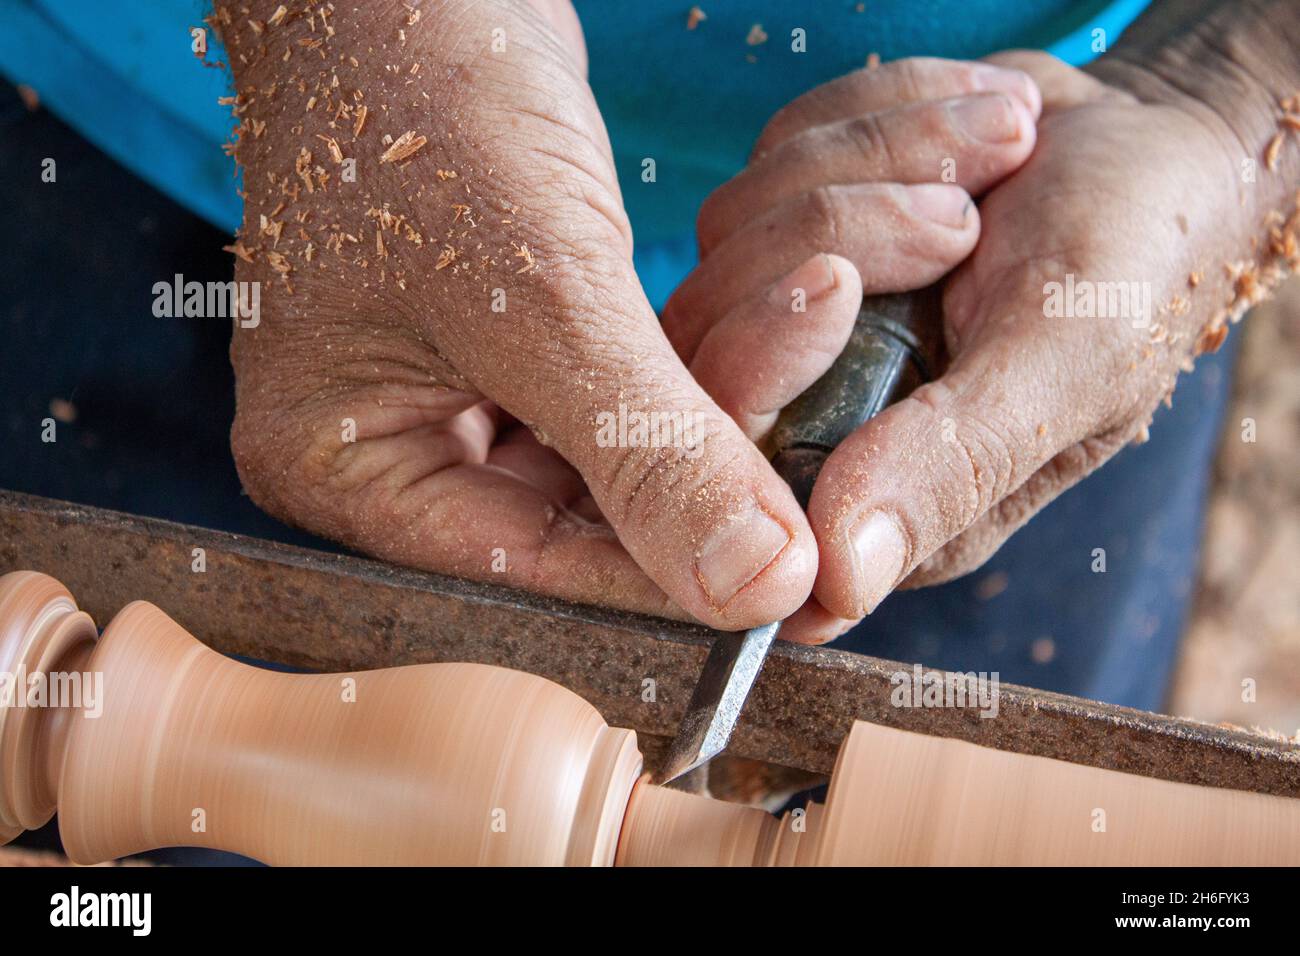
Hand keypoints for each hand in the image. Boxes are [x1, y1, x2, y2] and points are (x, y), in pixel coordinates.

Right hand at [221, 0, 814, 629]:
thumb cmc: (422, 97)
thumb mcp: (539, 289)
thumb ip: (647, 451)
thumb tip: (757, 588)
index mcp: (346, 470)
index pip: (528, 567)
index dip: (667, 572)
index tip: (795, 568)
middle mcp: (402, 450)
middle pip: (586, 517)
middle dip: (722, 468)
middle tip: (848, 444)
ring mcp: (464, 394)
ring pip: (627, 450)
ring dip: (741, 396)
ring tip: (849, 337)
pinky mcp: (527, 341)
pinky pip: (634, 384)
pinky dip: (717, 353)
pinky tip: (806, 317)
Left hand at [701, 50, 1279, 642]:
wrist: (1144, 149)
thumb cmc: (1129, 269)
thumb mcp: (1065, 369)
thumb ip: (949, 469)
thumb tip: (835, 583)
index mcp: (878, 500)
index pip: (736, 475)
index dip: (758, 372)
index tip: (841, 285)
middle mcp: (811, 425)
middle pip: (706, 343)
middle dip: (840, 237)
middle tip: (963, 218)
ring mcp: (787, 324)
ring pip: (731, 232)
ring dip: (877, 167)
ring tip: (993, 164)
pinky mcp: (788, 232)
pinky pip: (768, 158)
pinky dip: (873, 125)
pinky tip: (965, 140)